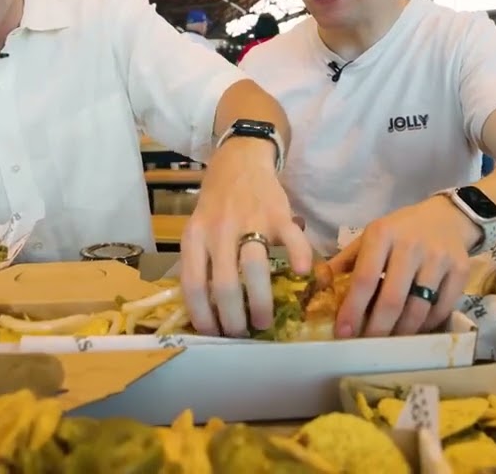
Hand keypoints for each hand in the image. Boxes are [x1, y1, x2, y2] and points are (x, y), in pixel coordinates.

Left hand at [180, 138, 311, 337]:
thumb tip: (206, 311)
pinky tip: (302, 276)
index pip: (193, 284)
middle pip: (224, 285)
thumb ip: (200, 261)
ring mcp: (249, 220)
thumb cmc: (217, 203)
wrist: (240, 160)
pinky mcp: (278, 213)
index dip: (203, 315)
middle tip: (241, 334)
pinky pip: (291, 240)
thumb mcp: (197, 229)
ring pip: (254, 269)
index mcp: (194, 236)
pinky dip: (300, 259)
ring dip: (260, 302)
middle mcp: (219, 230)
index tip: (214, 334)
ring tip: (264, 321)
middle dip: (233, 319)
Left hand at [327, 197, 472, 337]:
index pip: (364, 278)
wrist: (446, 218)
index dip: (352, 309)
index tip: (343, 333)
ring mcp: (439, 258)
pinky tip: (414, 328)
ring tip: (389, 341)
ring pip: (419, 308)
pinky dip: (426, 324)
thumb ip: (344, 262)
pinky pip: (441, 309)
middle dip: (377, 329)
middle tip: (367, 345)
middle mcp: (411, 245)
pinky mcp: (461, 270)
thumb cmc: (400, 231)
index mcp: (382, 234)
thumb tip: (317, 287)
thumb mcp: (370, 237)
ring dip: (401, 331)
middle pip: (393, 299)